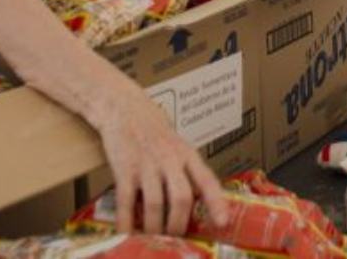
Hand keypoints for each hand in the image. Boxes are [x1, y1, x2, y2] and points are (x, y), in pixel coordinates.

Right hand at [95, 85, 229, 234]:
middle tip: (175, 238)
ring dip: (155, 227)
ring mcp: (147, 164)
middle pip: (182, 198)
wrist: (124, 108)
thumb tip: (195, 205)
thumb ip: (186, 172)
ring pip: (156, 204)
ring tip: (153, 238)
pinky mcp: (124, 168)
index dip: (216, 203)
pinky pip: (127, 202)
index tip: (222, 223)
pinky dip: (126, 221)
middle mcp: (170, 159)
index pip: (207, 180)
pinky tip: (126, 231)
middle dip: (179, 224)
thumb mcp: (177, 146)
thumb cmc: (153, 130)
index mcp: (187, 154)